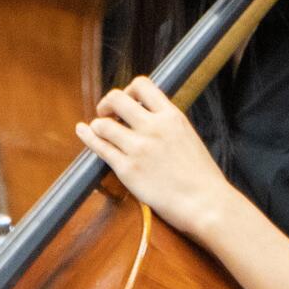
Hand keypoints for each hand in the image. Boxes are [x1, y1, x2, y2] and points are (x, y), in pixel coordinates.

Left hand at [74, 77, 243, 239]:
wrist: (206, 202)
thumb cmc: (201, 176)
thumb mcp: (187, 136)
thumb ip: (167, 124)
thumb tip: (148, 117)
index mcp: (172, 116)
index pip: (142, 85)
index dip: (129, 90)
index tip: (128, 102)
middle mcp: (153, 127)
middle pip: (117, 98)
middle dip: (108, 103)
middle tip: (107, 113)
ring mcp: (139, 148)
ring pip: (103, 123)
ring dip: (99, 125)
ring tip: (102, 132)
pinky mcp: (127, 169)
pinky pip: (99, 147)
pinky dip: (87, 136)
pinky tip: (82, 131)